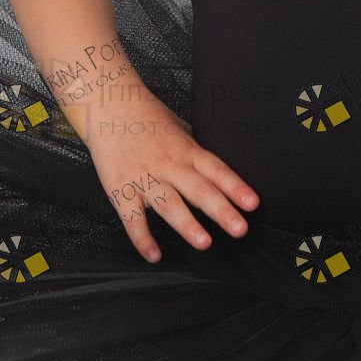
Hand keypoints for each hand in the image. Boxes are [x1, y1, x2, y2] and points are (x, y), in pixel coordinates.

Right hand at [82, 89, 259, 262]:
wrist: (108, 104)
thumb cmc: (145, 116)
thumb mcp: (178, 126)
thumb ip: (195, 149)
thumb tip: (214, 167)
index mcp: (186, 149)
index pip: (216, 170)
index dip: (235, 187)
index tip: (252, 203)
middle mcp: (169, 164)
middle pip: (199, 189)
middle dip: (221, 211)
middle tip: (240, 229)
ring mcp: (144, 177)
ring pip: (169, 204)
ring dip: (187, 225)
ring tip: (204, 243)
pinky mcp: (120, 189)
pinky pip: (132, 218)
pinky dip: (142, 238)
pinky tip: (154, 256)